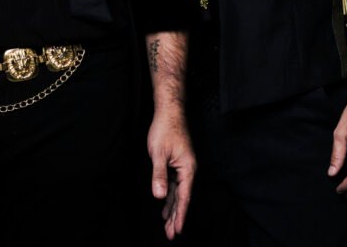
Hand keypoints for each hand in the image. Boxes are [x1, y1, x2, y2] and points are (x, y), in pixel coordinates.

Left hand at [148, 107, 195, 239]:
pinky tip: (165, 204)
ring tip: (168, 225)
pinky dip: (169, 195)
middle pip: (182, 198)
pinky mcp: (177, 163)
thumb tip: (159, 195)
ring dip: (172, 208)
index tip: (176, 230)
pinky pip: (174, 184)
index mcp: (187, 169)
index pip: (183, 197)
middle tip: (170, 234)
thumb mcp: (158, 153)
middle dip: (176, 217)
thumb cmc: (165, 129)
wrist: (169, 111)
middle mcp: (187, 170)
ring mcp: (183, 167)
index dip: (180, 215)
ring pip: (177, 192)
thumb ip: (159, 175)